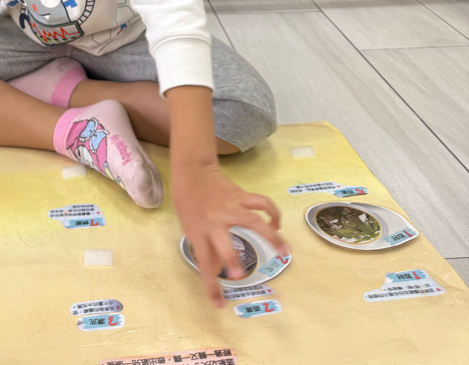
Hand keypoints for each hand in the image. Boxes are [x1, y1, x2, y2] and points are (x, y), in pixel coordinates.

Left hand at [173, 163, 288, 306]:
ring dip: (271, 237)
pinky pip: (262, 204)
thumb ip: (206, 246)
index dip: (211, 284)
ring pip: (254, 222)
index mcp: (199, 231)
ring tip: (284, 252)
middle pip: (224, 243)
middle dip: (231, 260)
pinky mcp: (242, 197)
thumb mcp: (190, 226)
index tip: (218, 304)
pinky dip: (272, 213)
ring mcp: (231, 208)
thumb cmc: (189, 201)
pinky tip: (276, 224)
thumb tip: (222, 269)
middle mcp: (216, 221)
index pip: (204, 262)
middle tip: (240, 275)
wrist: (193, 171)